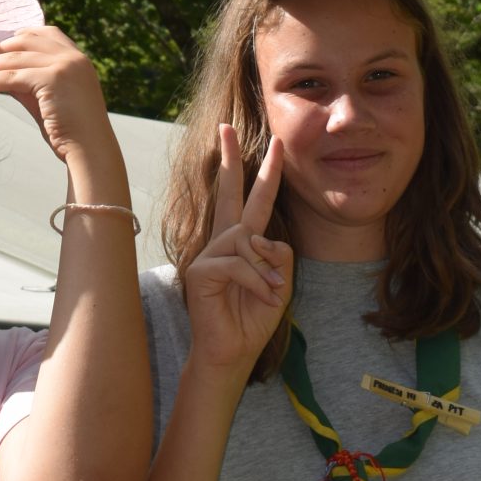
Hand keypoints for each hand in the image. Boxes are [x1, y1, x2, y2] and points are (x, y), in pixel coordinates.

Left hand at [0, 25, 113, 163]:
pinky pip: (13, 76)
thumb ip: (29, 82)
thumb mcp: (48, 97)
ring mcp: (64, 65)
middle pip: (25, 41)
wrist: (90, 150)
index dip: (18, 36)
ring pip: (15, 58)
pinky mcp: (53, 79)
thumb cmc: (70, 130)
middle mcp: (73, 56)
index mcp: (77, 58)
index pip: (45, 33)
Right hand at [182, 126, 290, 378]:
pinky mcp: (200, 270)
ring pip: (246, 238)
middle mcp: (223, 241)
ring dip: (266, 268)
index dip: (262, 172)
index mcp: (242, 242)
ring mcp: (208, 254)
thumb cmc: (252, 319)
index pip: (251, 200)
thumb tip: (261, 239)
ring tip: (270, 292)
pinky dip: (256, 280)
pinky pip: (238, 262)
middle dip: (231, 158)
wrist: (230, 354)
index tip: (272, 143)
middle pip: (228, 192)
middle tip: (227, 127)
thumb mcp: (279, 283)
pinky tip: (261, 295)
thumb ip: (279, 255)